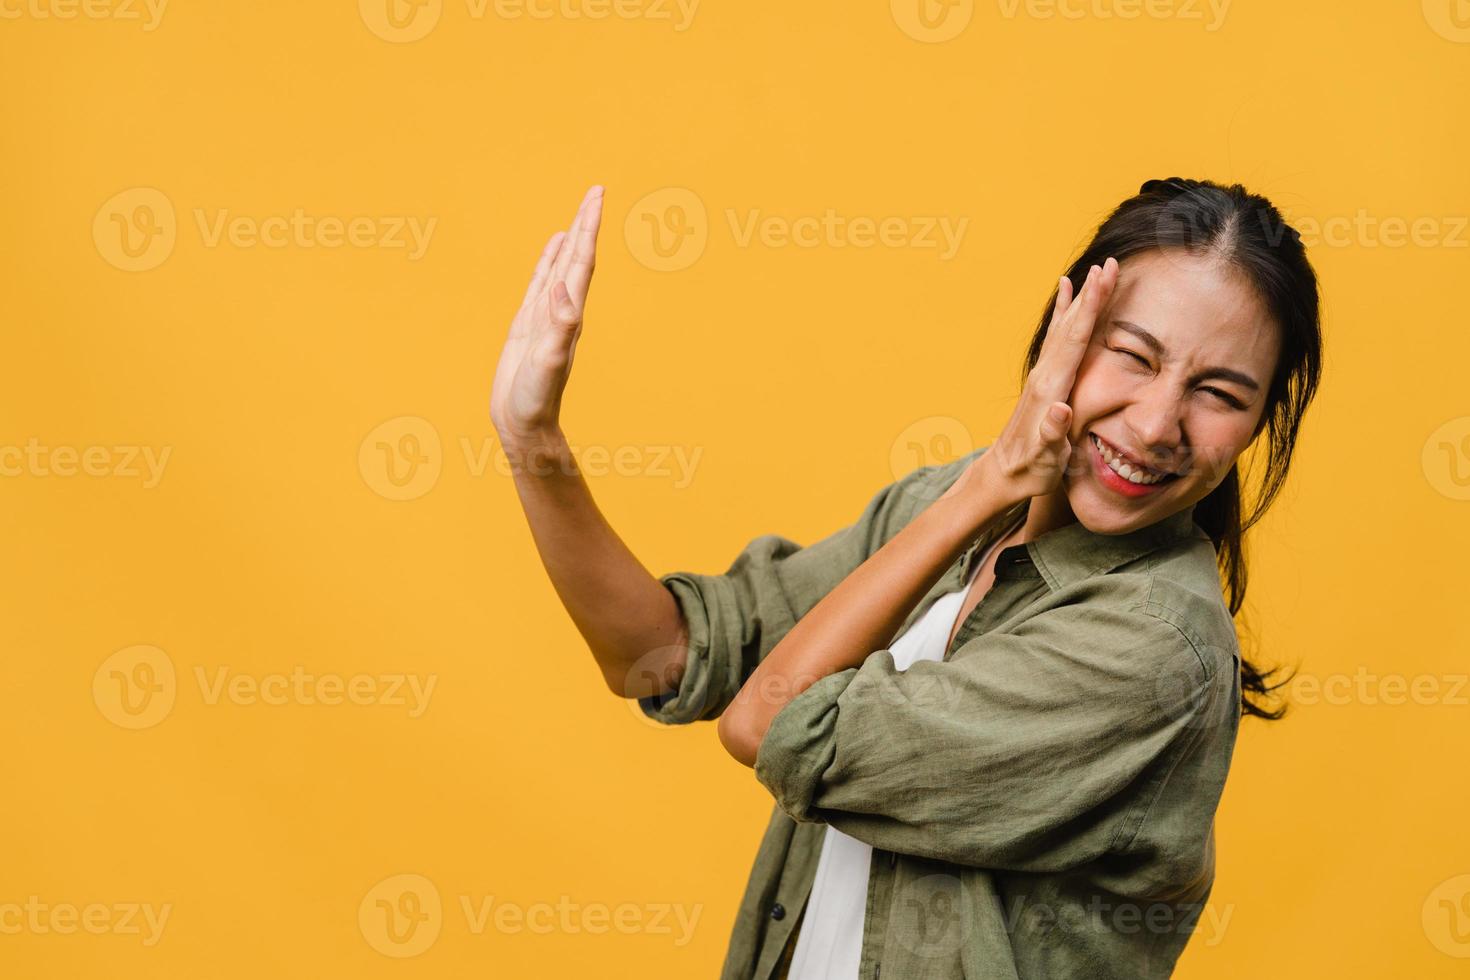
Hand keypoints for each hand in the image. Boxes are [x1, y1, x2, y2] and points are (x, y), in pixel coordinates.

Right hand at [490, 185, 603, 446]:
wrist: (525, 423)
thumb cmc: (537, 398)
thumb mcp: (549, 361)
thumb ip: (560, 325)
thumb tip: (564, 286)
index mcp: (570, 314)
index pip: (583, 262)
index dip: (589, 228)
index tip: (597, 196)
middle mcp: (564, 310)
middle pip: (577, 258)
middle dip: (586, 224)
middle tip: (596, 191)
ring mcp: (547, 316)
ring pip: (561, 267)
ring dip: (571, 239)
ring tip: (578, 214)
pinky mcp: (529, 324)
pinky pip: (540, 283)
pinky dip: (548, 261)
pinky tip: (552, 248)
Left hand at [978, 256, 1118, 504]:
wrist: (1003, 474)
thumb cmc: (1029, 471)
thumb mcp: (1045, 459)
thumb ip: (1052, 434)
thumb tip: (1060, 412)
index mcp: (1051, 389)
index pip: (1074, 341)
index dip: (1090, 309)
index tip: (1104, 279)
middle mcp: (1044, 375)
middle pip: (1071, 327)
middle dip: (1091, 295)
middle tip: (1110, 264)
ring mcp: (1041, 376)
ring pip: (1064, 329)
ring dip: (1080, 300)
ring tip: (1092, 271)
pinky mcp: (1042, 380)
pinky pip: (1056, 340)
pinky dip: (1064, 316)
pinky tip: (1067, 298)